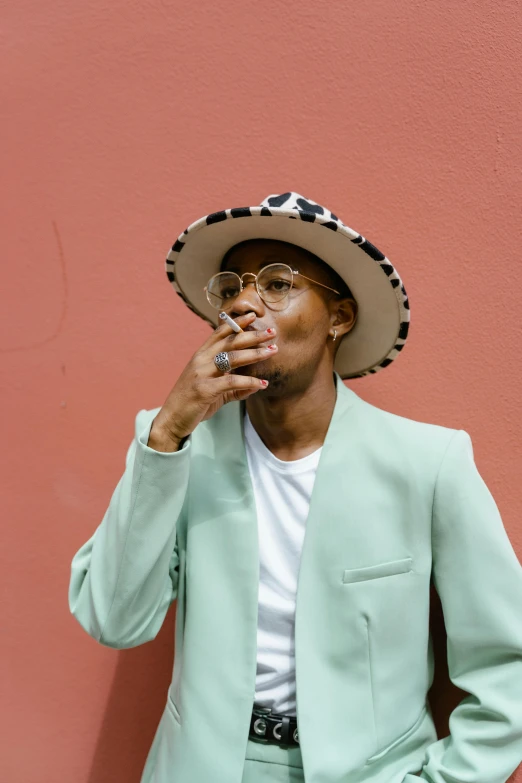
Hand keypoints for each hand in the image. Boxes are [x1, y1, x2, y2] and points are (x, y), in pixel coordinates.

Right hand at [148, 312, 276, 448]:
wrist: (172, 419)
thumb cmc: (193, 403)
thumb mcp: (215, 391)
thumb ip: (234, 387)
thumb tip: (256, 385)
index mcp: (201, 355)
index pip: (220, 333)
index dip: (237, 323)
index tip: (253, 315)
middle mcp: (201, 360)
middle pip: (230, 342)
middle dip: (253, 335)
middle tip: (272, 332)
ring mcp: (202, 373)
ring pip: (233, 357)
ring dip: (255, 353)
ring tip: (272, 351)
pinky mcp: (204, 389)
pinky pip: (231, 381)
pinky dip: (249, 382)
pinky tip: (262, 384)